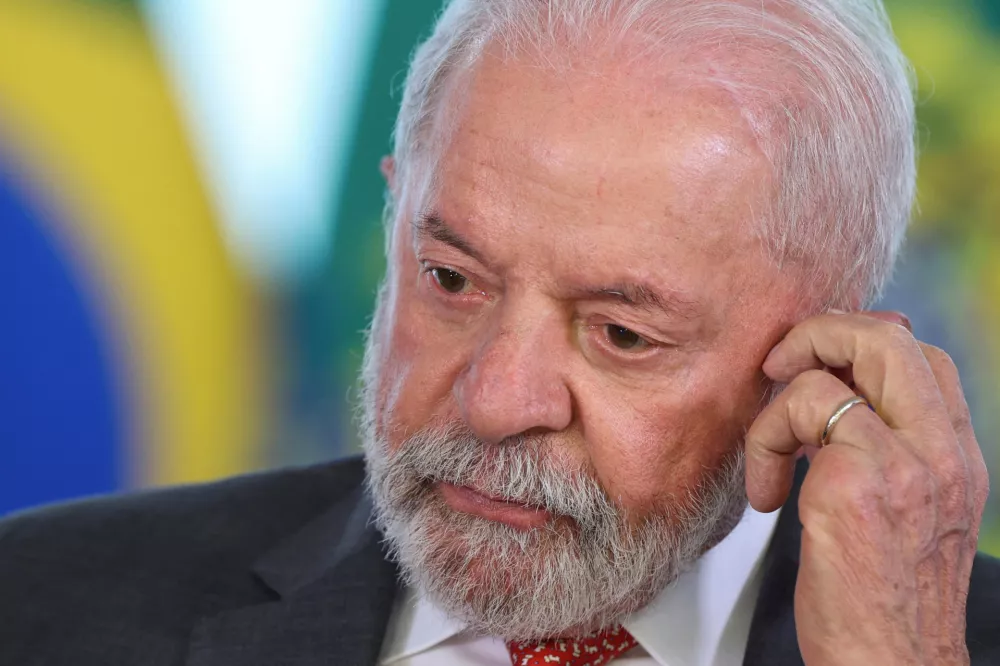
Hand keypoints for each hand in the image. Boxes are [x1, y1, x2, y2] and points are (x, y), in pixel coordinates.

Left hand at [744, 311, 988, 664]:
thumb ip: (889, 448)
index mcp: (955, 456)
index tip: (819, 366)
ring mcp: (901, 466)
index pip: (924, 357)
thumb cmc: (888, 599)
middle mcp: (939, 454)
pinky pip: (797, 415)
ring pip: (827, 374)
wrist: (893, 665)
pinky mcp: (852, 487)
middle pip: (888, 339)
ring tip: (770, 458)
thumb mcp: (907, 512)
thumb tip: (841, 391)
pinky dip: (764, 445)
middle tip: (780, 366)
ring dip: (775, 410)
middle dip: (820, 333)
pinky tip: (768, 496)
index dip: (863, 341)